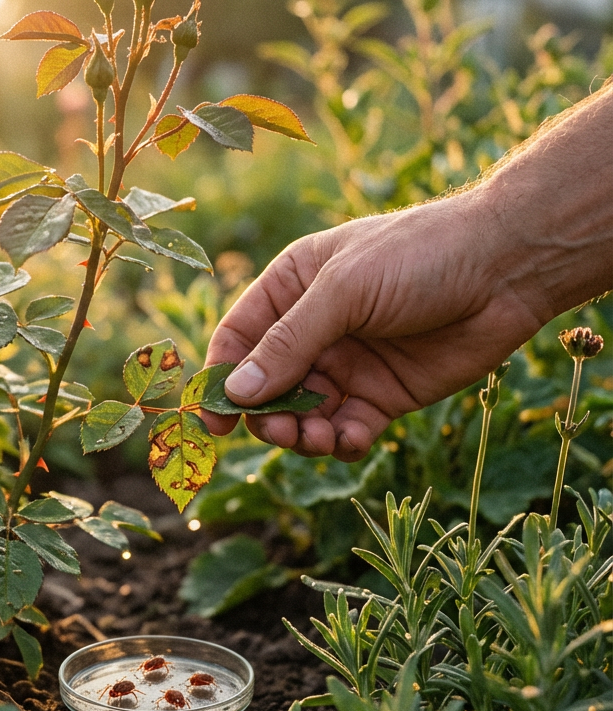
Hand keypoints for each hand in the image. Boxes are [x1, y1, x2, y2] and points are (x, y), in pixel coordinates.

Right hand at [202, 194, 551, 460]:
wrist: (508, 268)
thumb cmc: (419, 256)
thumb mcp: (343, 291)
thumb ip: (289, 343)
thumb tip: (236, 393)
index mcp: (291, 288)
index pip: (238, 339)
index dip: (220, 378)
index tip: (214, 418)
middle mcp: (313, 329)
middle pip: (265, 386)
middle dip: (266, 414)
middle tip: (279, 431)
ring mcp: (348, 365)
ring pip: (303, 414)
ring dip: (301, 434)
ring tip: (317, 438)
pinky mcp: (383, 396)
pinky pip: (346, 429)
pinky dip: (341, 442)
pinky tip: (350, 439)